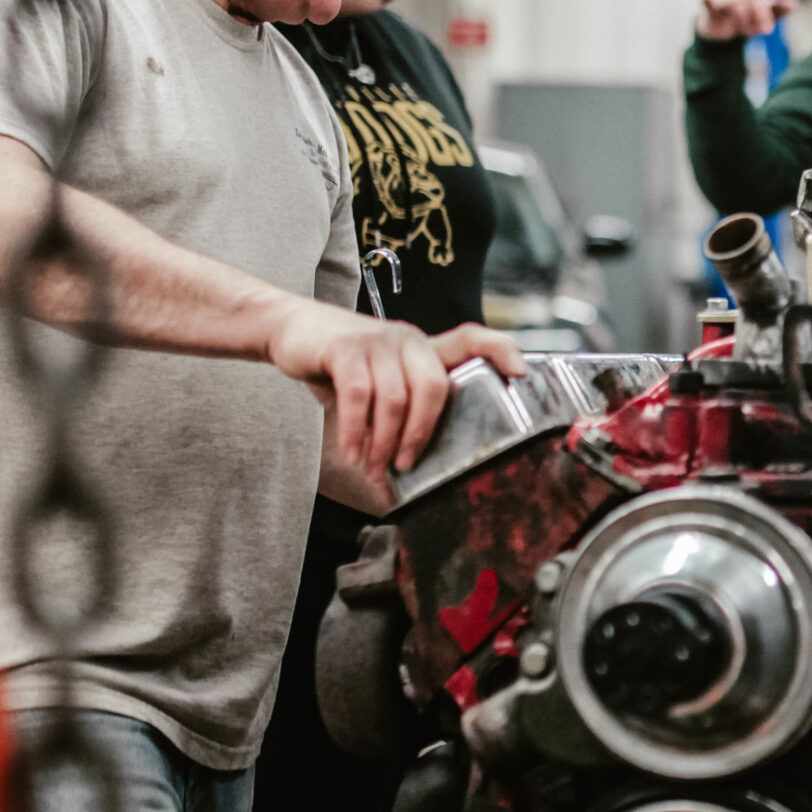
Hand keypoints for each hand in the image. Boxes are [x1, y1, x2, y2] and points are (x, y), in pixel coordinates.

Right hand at [267, 303, 527, 475]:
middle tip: (405, 465)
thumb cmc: (342, 366)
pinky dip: (356, 431)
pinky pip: (358, 395)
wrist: (291, 331)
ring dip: (384, 442)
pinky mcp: (345, 348)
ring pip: (394, 398)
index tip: (520, 375)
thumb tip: (403, 480)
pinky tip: (353, 452)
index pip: (472, 339)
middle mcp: (408, 340)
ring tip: (373, 467)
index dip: (500, 352)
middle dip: (421, 434)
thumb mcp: (379, 382)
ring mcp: (377, 341)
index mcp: (424, 350)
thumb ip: (397, 418)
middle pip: (433, 387)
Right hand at [696, 0, 797, 40]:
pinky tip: (720, 9)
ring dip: (745, 20)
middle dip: (762, 14)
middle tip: (766, 31)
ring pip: (737, 2)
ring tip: (747, 31)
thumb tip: (793, 3)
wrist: (715, 28)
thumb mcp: (763, 16)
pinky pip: (715, 2)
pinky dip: (719, 6)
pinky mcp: (709, 2)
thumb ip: (778, 10)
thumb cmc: (742, 18)